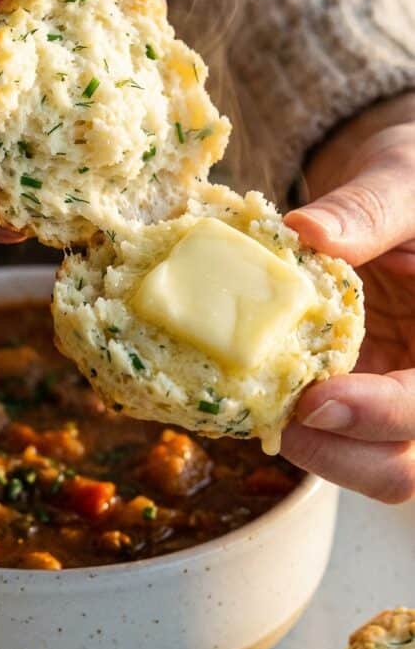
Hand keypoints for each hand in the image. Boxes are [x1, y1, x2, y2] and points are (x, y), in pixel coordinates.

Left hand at [282, 92, 414, 502]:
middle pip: (400, 466)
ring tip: (256, 406)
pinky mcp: (353, 390)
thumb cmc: (413, 182)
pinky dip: (289, 423)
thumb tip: (306, 232)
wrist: (395, 195)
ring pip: (364, 465)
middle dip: (337, 455)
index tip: (315, 400)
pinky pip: (326, 432)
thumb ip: (366, 211)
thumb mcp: (401, 183)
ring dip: (309, 448)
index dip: (379, 414)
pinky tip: (250, 389)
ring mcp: (391, 392)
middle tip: (274, 418)